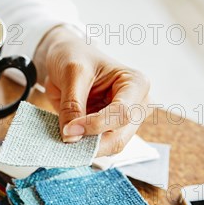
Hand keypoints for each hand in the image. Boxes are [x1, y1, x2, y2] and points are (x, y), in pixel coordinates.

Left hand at [35, 26, 150, 155]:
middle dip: (93, 143)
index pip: (122, 113)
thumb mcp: (71, 73)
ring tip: (66, 139)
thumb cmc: (75, 56)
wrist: (66, 57)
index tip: (69, 129)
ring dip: (87, 148)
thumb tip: (71, 137)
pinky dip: (83, 148)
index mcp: (136, 83)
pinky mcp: (109, 130)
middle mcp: (137, 105)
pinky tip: (69, 141)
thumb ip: (73, 105)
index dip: (95, 125)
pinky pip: (99, 147)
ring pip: (111, 147)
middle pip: (120, 136)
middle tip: (66, 141)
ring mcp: (124, 121)